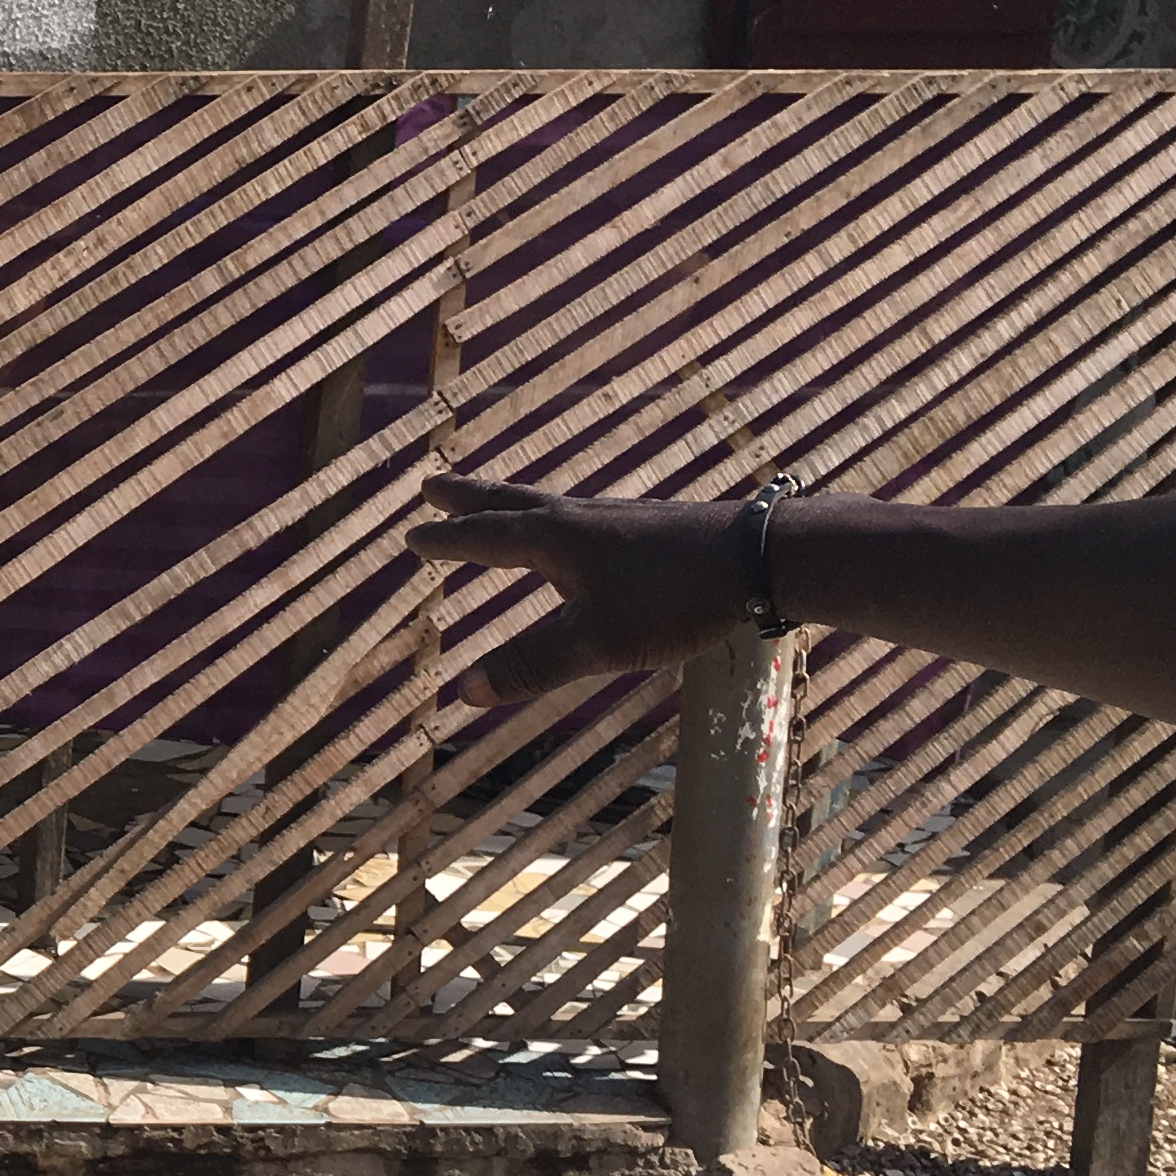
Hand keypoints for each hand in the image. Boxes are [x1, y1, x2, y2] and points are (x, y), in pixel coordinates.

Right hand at [406, 476, 746, 701]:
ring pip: (552, 506)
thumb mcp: (596, 643)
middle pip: (512, 502)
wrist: (762, 558)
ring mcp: (621, 520)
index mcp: (556, 541)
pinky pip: (589, 519)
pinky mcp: (656, 529)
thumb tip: (463, 691)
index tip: (413, 536)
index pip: (486, 537)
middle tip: (434, 484)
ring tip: (502, 508)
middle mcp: (582, 520)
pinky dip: (563, 521)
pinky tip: (585, 536)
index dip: (448, 540)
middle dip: (470, 498)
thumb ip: (531, 667)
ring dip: (516, 505)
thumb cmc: (674, 599)